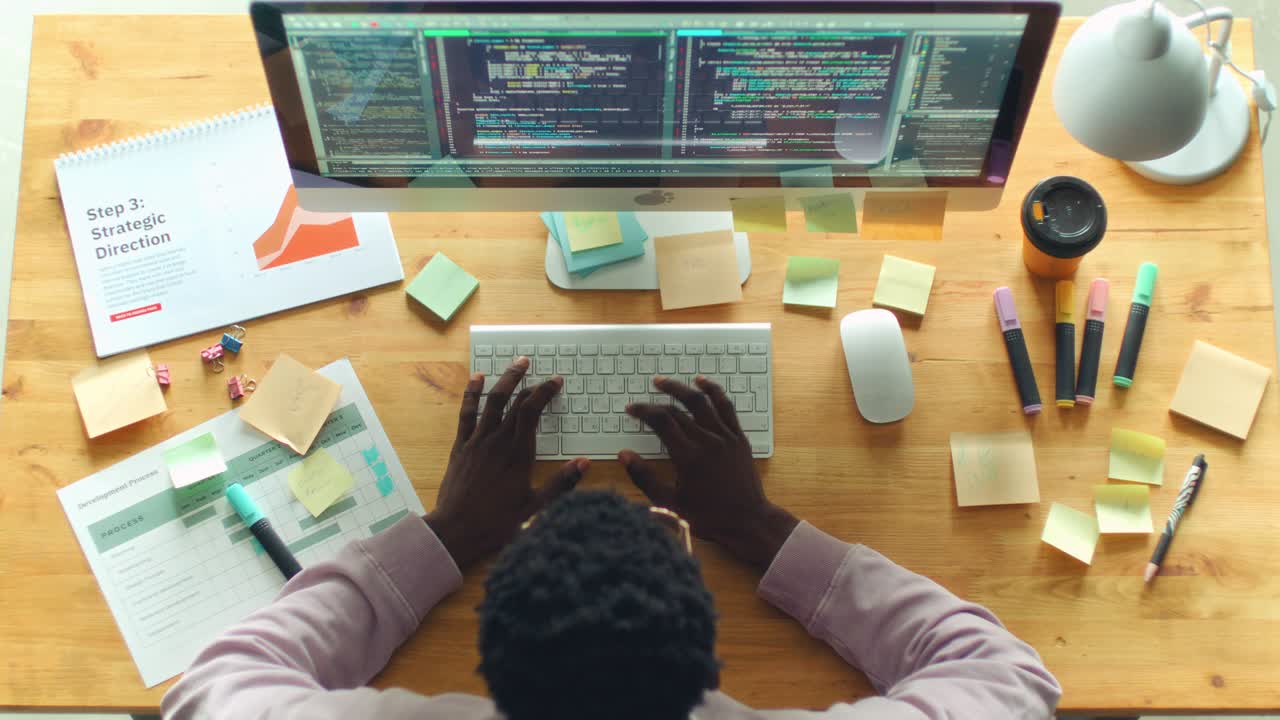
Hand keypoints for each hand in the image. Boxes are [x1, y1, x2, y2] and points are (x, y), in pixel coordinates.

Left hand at [425, 357, 588, 570]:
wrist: (456, 531)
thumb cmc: (496, 524)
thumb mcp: (535, 508)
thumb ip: (561, 484)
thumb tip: (585, 463)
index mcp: (518, 454)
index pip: (533, 412)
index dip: (544, 393)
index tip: (556, 381)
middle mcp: (498, 441)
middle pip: (515, 403)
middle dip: (530, 384)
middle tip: (541, 371)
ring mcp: (477, 442)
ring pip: (492, 402)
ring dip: (505, 380)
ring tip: (517, 363)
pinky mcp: (460, 447)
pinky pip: (466, 414)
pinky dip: (472, 393)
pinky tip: (477, 378)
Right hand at [620, 375, 797, 569]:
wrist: (747, 521)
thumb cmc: (708, 517)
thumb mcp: (670, 503)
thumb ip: (644, 478)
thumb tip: (624, 455)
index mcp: (688, 457)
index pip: (661, 422)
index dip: (643, 412)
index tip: (631, 409)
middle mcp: (707, 441)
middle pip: (677, 411)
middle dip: (655, 403)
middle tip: (641, 402)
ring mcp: (725, 437)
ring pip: (701, 402)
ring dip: (680, 388)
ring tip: (663, 382)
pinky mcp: (739, 438)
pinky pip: (726, 406)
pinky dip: (713, 391)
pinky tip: (702, 382)